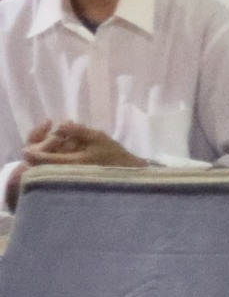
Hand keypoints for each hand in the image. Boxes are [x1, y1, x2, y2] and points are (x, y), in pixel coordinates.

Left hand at [21, 120, 145, 168]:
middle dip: (44, 137)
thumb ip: (78, 131)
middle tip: (57, 124)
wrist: (125, 173)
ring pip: (44, 157)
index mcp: (64, 164)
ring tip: (71, 128)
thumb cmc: (113, 156)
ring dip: (53, 141)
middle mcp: (58, 171)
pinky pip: (53, 160)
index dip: (37, 138)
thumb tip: (60, 125)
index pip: (35, 156)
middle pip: (35, 156)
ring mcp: (61, 172)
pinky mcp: (67, 171)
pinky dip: (58, 147)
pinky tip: (71, 137)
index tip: (50, 123)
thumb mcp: (98, 138)